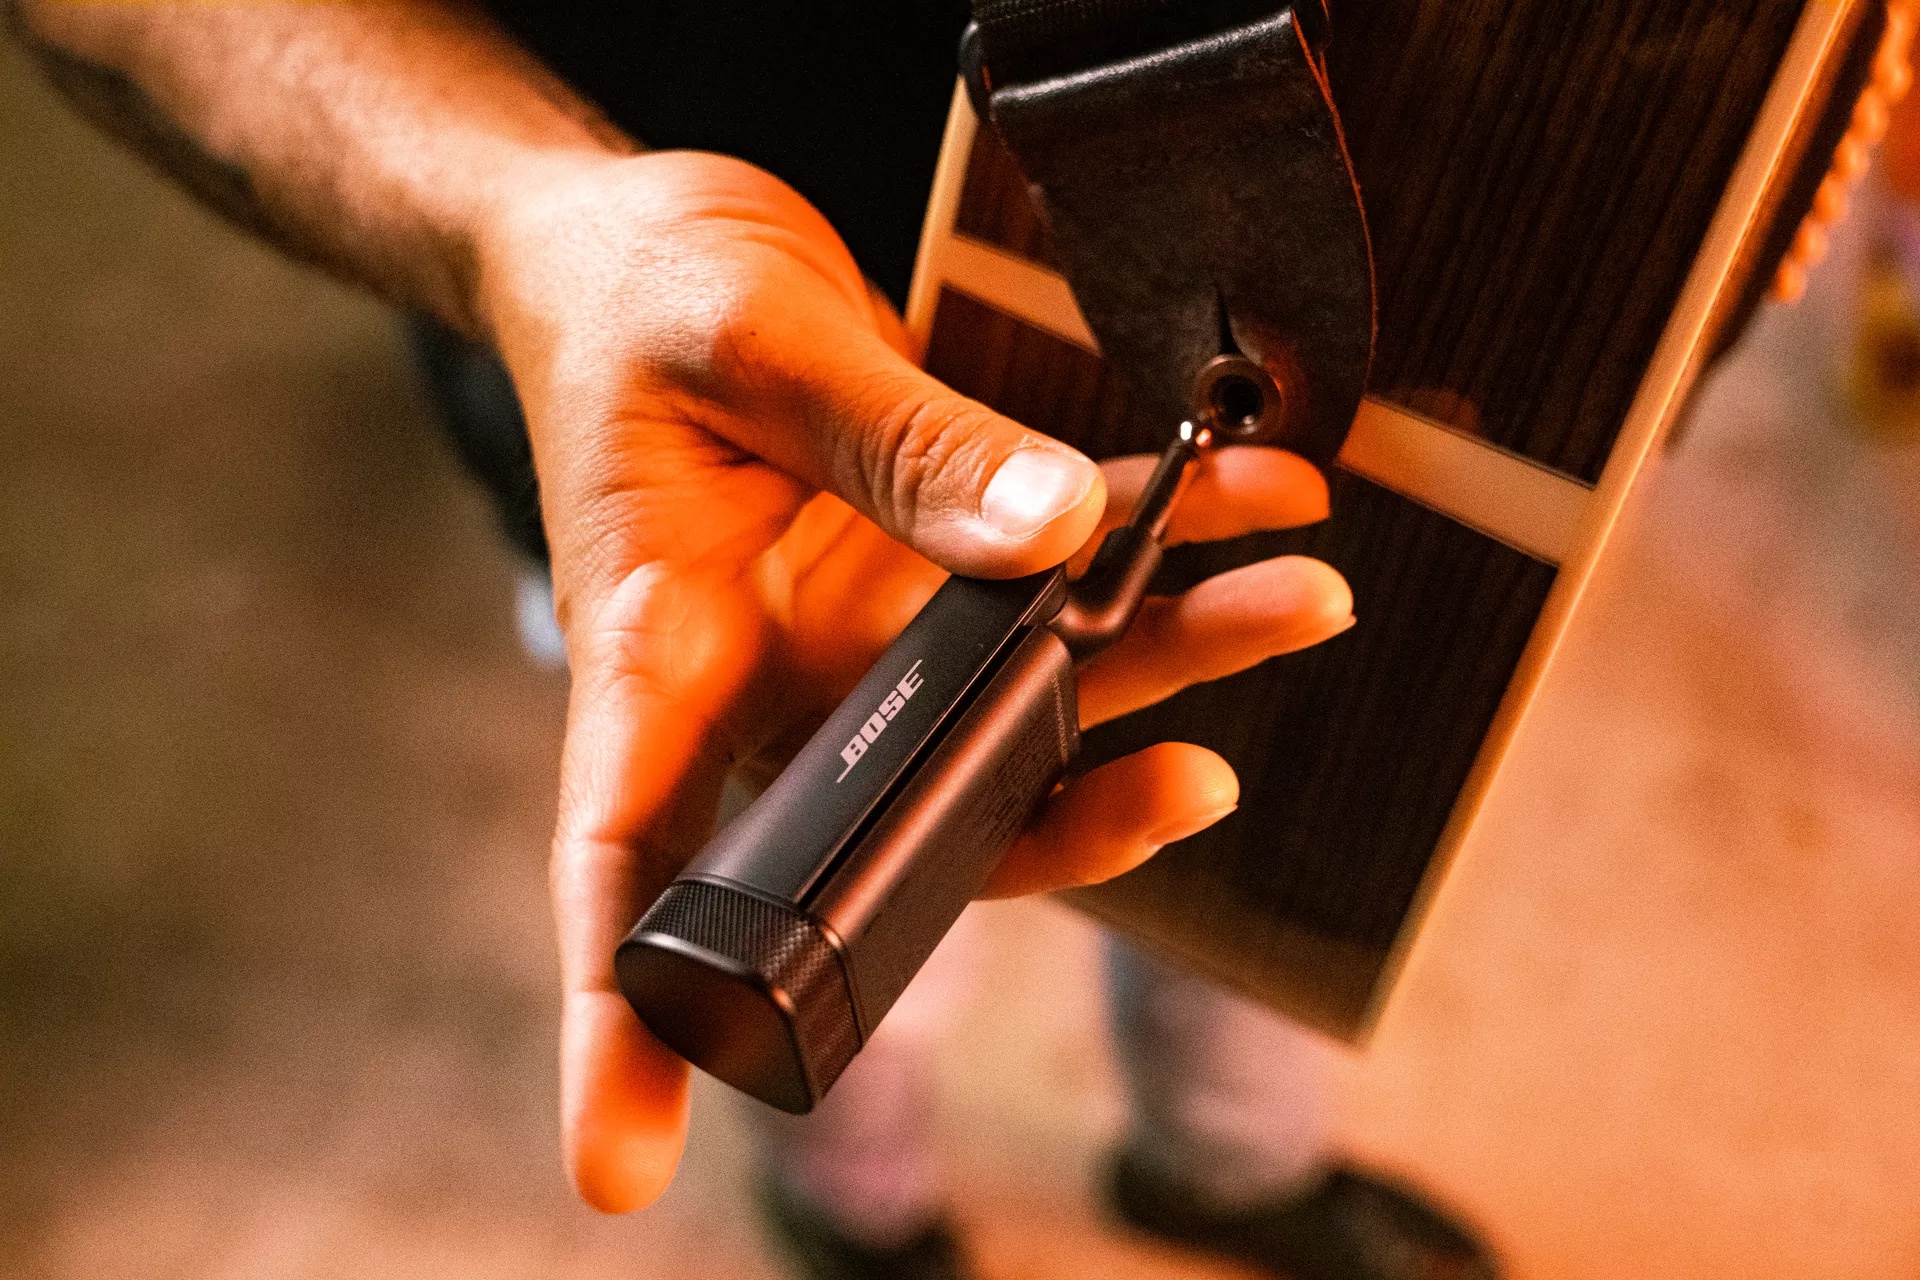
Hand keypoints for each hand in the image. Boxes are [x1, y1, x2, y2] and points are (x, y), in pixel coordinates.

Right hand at [474, 149, 1353, 1211]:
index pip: (620, 863)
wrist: (644, 241)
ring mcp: (856, 641)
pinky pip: (1058, 581)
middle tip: (1202, 785)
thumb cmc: (631, 298)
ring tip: (1297, 601)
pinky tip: (1257, 505)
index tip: (621, 1164)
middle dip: (1076, 820)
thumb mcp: (746, 343)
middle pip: (911, 820)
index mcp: (653, 660)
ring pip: (1025, 708)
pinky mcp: (923, 569)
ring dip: (1171, 664)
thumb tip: (1049, 540)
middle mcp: (768, 687)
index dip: (620, 1023)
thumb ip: (892, 442)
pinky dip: (1160, 550)